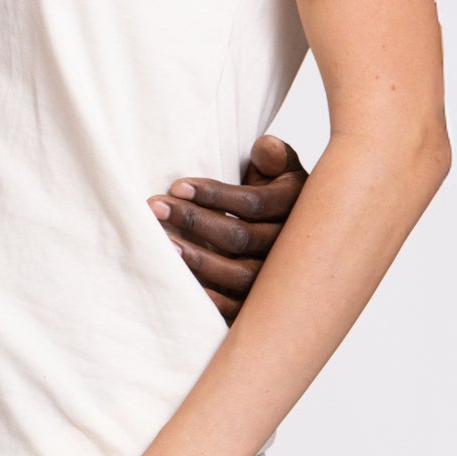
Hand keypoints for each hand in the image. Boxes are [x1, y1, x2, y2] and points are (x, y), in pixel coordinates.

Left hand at [148, 137, 307, 320]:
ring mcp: (279, 280)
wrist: (302, 237)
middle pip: (240, 237)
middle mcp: (290, 248)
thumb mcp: (282, 171)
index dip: (214, 195)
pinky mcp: (263, 303)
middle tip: (154, 206)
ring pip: (240, 275)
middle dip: (194, 220)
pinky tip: (182, 284)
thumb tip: (268, 147)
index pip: (252, 203)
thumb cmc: (277, 195)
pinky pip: (240, 308)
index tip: (176, 186)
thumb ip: (274, 157)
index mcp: (295, 209)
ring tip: (161, 242)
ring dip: (198, 259)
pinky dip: (212, 299)